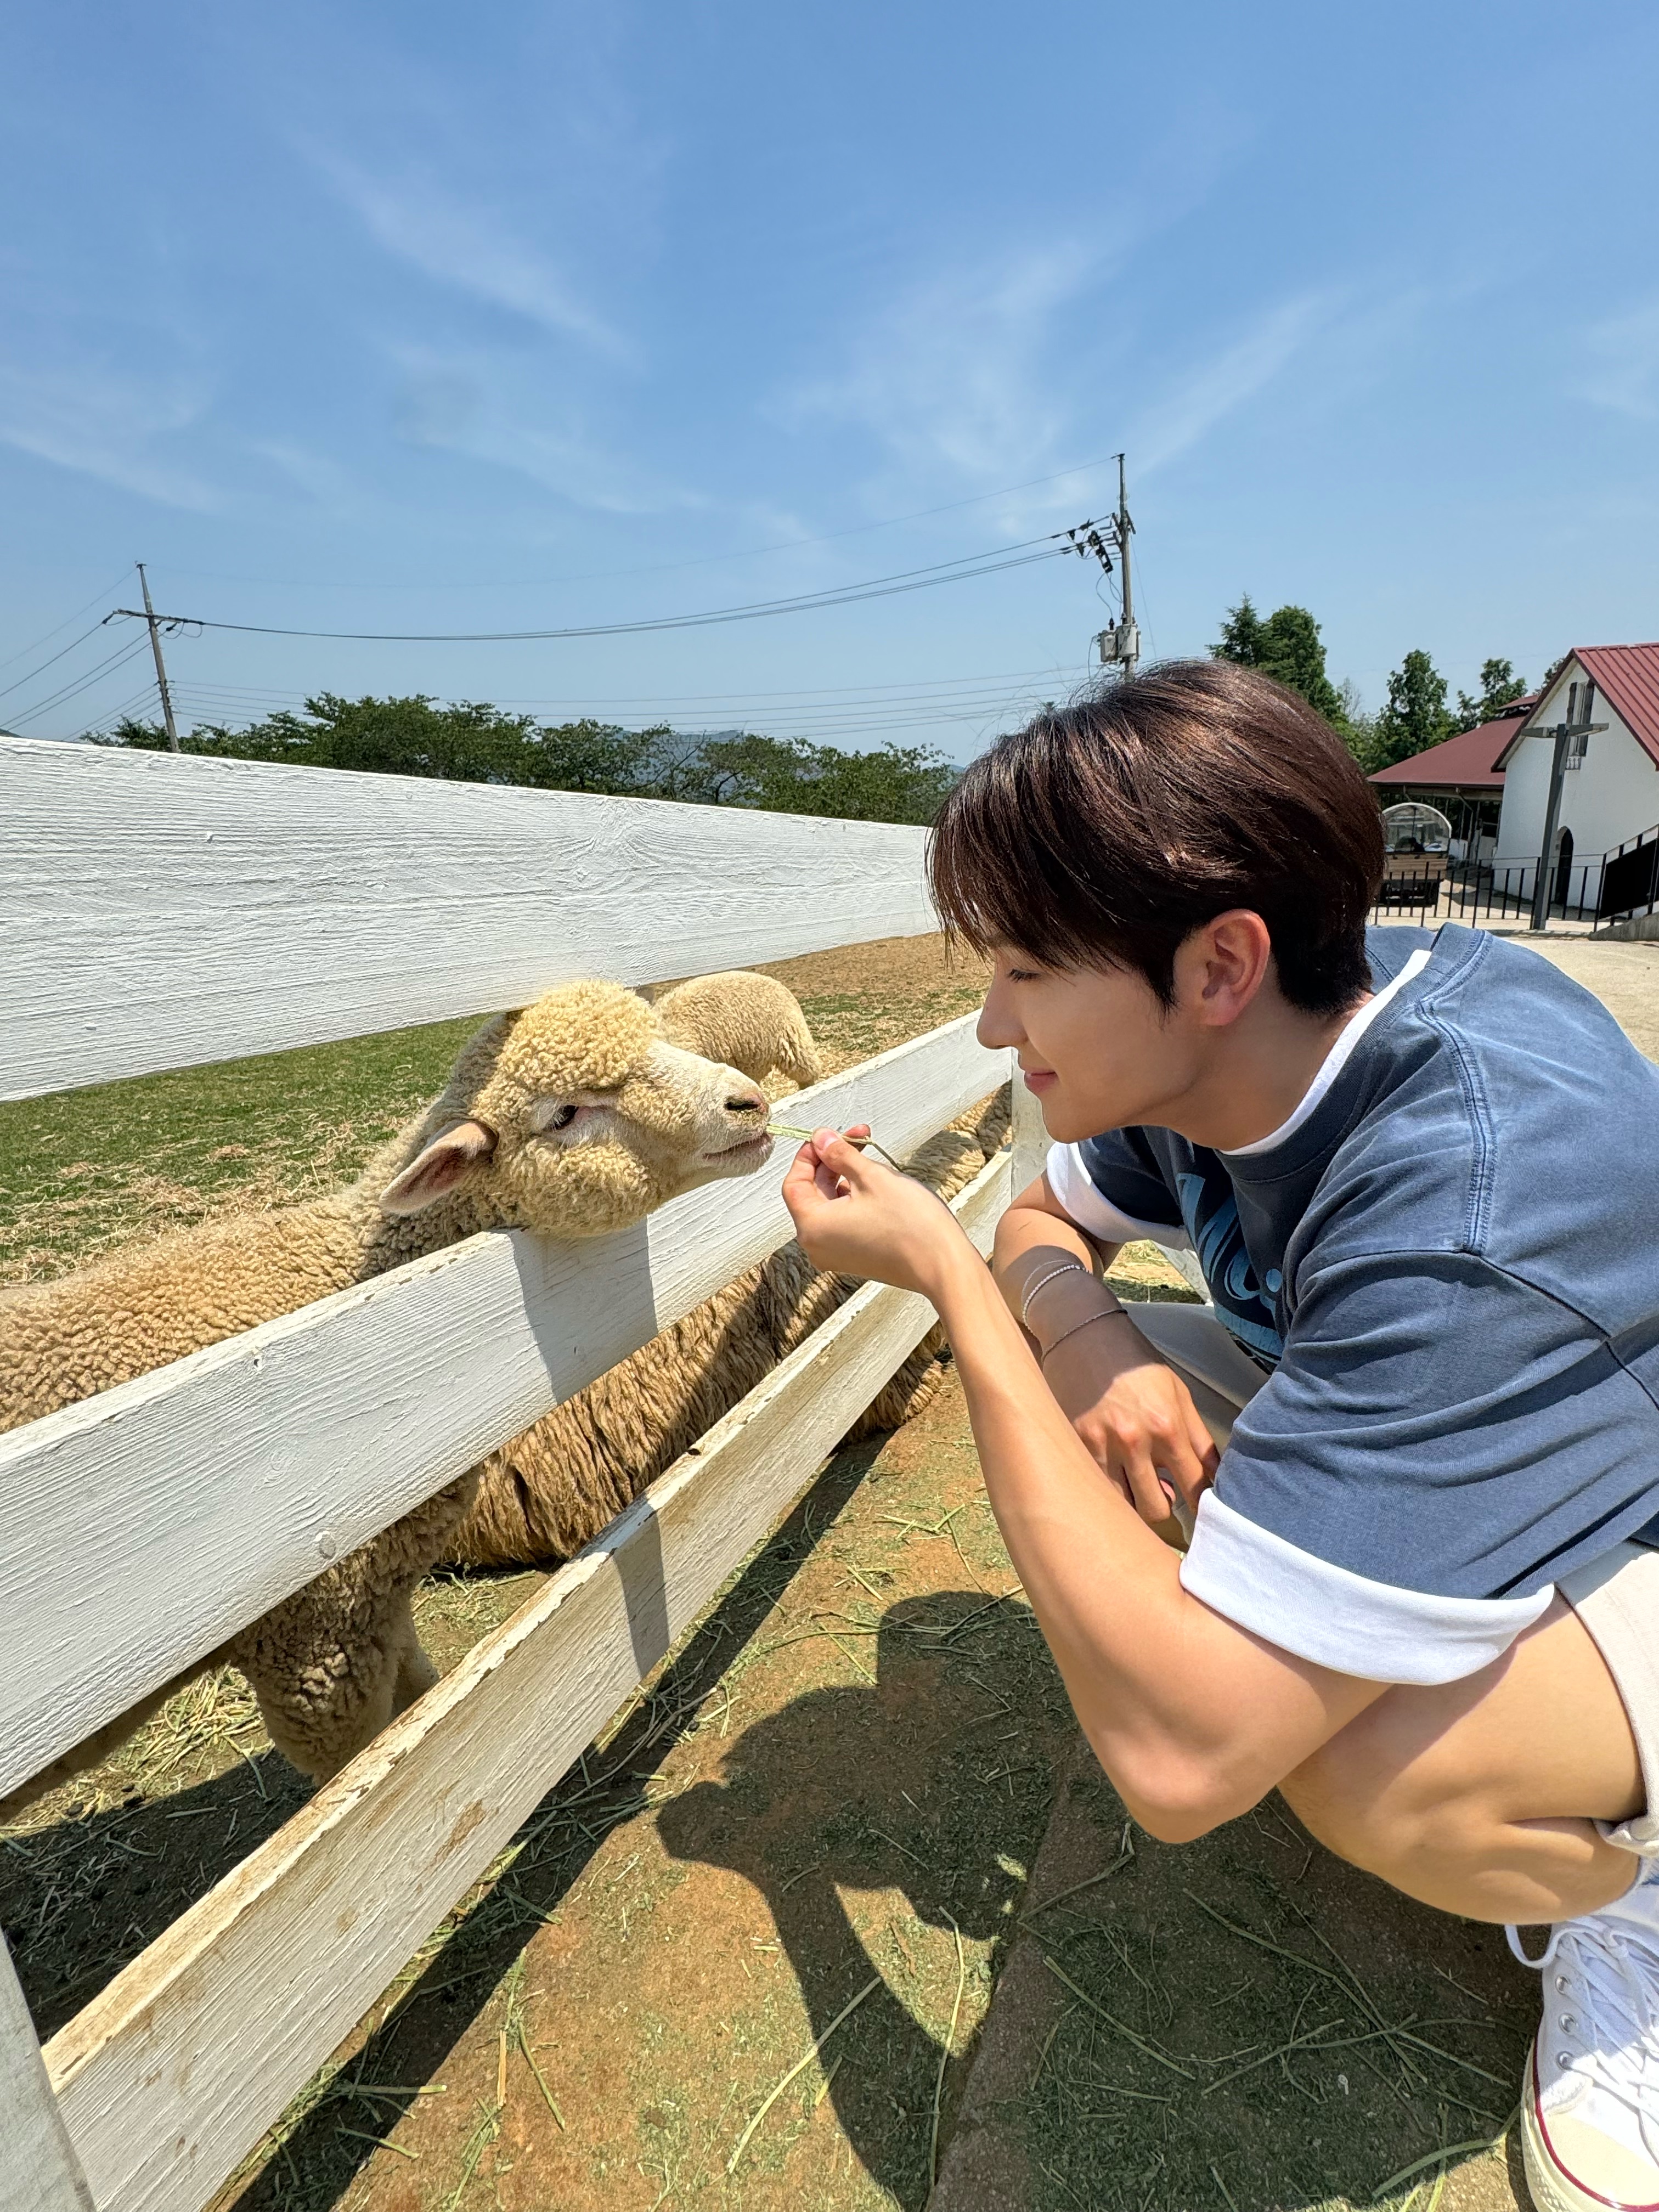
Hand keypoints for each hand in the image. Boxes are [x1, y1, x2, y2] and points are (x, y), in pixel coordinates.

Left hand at [781, 1128, 972, 1297]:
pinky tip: (877, 1184)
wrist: (943, 1265)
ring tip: (872, 1159)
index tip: (827, 1137)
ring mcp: (836, 1254)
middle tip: (856, 1138)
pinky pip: (843, 1221)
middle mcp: (818, 1245)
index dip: (809, 1155)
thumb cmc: (911, 1226)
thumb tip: (820, 1138)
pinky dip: (854, 1198)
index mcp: (813, 1227)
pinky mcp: (855, 1257)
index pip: (793, 1183)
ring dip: (846, 1177)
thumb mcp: (871, 1177)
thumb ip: (839, 1154)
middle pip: (812, 1193)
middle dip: (832, 1162)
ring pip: (830, 1205)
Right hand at [1042, 1315, 1218, 1529]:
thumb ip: (1198, 1439)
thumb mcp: (1178, 1393)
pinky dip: (1108, 1487)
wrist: (1085, 1335)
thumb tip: (1214, 1478)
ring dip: (1133, 1500)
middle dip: (1163, 1506)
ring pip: (1122, 1505)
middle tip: (1162, 1493)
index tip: (1203, 1515)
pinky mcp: (1076, 1446)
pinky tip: (1112, 1472)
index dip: (1202, 1506)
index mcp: (1168, 1426)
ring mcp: (1102, 1446)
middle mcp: (1135, 1441)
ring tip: (1136, 1483)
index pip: (1195, 1486)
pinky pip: (1097, 1487)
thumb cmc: (1136, 1364)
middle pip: (1156, 1509)